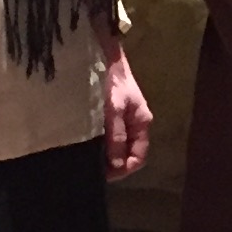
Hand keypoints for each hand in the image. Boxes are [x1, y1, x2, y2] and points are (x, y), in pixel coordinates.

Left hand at [101, 46, 152, 180]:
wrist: (104, 55)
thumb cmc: (112, 81)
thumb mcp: (113, 109)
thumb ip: (116, 135)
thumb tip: (116, 163)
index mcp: (142, 123)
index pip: (139, 157)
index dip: (124, 169)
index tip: (105, 175)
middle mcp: (136, 124)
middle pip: (129, 153)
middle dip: (114, 164)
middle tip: (93, 169)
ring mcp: (125, 119)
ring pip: (119, 146)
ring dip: (106, 154)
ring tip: (89, 158)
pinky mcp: (113, 114)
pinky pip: (110, 136)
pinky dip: (101, 144)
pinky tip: (89, 145)